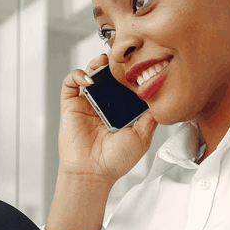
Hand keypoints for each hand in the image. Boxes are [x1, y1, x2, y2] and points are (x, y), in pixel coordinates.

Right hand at [58, 54, 158, 185]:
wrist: (94, 172)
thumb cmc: (116, 160)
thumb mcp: (142, 136)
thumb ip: (150, 117)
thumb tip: (160, 97)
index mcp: (119, 109)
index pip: (124, 83)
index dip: (129, 72)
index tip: (138, 65)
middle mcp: (103, 104)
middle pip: (107, 74)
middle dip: (113, 63)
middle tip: (121, 57)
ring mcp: (86, 103)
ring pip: (89, 73)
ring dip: (96, 63)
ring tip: (104, 62)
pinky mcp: (70, 105)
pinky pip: (70, 83)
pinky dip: (77, 75)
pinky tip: (89, 79)